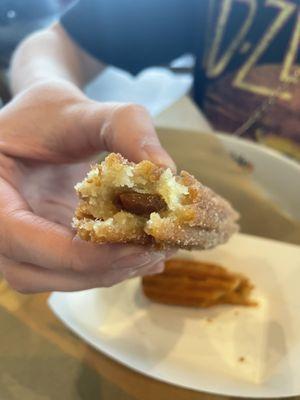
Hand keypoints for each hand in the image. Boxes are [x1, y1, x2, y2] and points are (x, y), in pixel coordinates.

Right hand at [0, 80, 175, 292]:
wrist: (42, 123)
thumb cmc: (52, 114)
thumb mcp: (84, 110)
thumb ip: (124, 129)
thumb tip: (166, 171)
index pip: (19, 236)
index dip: (77, 252)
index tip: (134, 245)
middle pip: (36, 271)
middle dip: (99, 269)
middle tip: (152, 252)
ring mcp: (19, 239)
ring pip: (56, 278)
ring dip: (107, 274)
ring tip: (154, 254)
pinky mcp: (44, 244)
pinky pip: (70, 270)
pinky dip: (107, 267)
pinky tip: (143, 253)